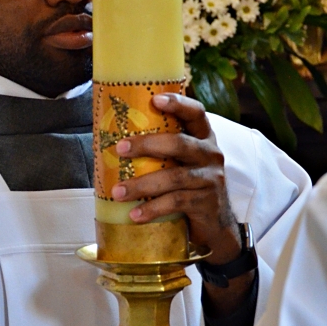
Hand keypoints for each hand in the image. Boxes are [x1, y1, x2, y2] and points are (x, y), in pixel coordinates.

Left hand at [111, 93, 254, 314]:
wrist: (214, 225)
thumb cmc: (188, 187)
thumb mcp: (180, 164)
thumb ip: (160, 151)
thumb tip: (112, 141)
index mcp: (203, 138)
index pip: (196, 113)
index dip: (178, 104)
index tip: (155, 99)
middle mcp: (210, 154)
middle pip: (179, 144)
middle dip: (147, 145)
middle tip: (120, 149)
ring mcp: (211, 178)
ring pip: (174, 177)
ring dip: (142, 185)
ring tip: (118, 192)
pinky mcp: (207, 202)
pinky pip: (176, 203)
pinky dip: (152, 209)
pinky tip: (135, 215)